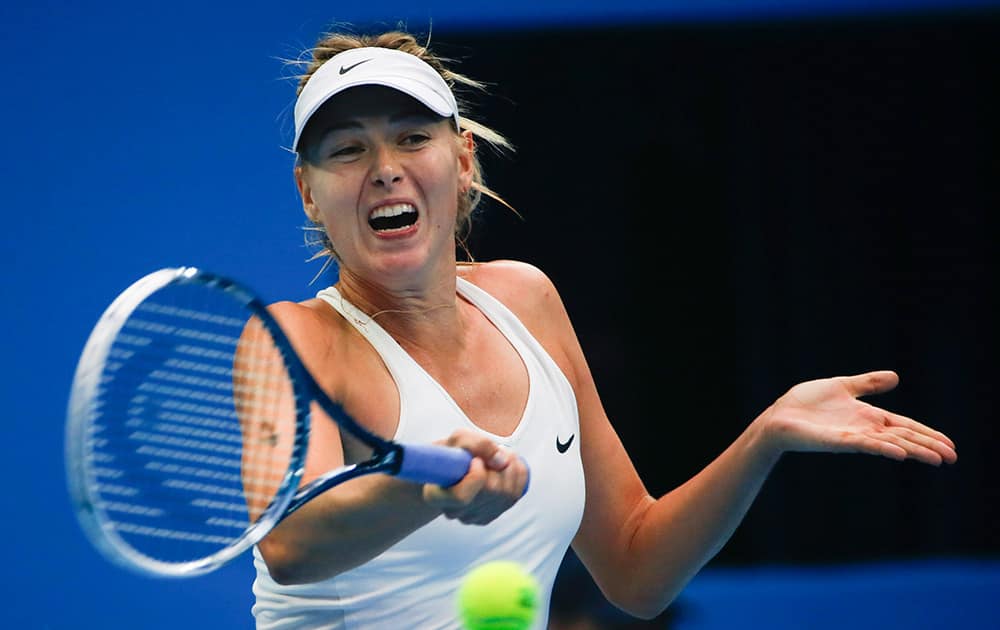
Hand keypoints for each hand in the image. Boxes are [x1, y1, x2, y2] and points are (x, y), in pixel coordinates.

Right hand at [422, 428, 528, 524]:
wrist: (455, 464)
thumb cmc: (454, 451)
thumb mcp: (460, 439)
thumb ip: (478, 445)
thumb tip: (501, 462)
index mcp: (435, 495)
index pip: (461, 497)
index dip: (476, 476)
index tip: (476, 460)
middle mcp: (454, 512)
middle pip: (491, 492)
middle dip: (500, 464)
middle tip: (495, 450)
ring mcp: (472, 517)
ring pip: (507, 494)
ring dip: (511, 467)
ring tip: (501, 455)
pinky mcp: (490, 516)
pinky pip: (515, 495)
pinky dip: (518, 475)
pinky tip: (508, 464)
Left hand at [759, 370, 956, 465]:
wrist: (778, 416)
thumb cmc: (804, 404)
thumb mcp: (841, 386)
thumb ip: (867, 383)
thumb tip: (896, 377)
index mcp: (867, 416)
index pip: (904, 425)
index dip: (926, 433)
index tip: (949, 444)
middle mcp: (864, 429)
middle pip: (903, 438)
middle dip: (928, 446)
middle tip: (952, 458)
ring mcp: (852, 436)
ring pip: (890, 444)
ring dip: (914, 451)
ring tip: (937, 458)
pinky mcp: (838, 441)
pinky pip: (865, 444)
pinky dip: (884, 448)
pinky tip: (901, 453)